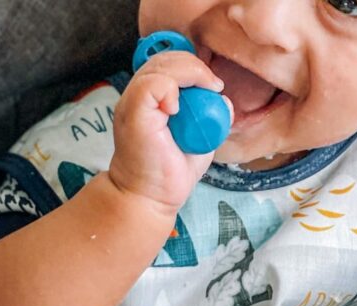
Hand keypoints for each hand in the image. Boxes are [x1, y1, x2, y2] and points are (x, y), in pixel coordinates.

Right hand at [108, 50, 230, 211]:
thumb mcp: (200, 139)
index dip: (193, 67)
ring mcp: (133, 103)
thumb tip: (223, 99)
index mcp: (152, 98)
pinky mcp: (133, 114)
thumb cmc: (170, 171)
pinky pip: (151, 85)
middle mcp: (138, 96)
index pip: (169, 63)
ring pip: (159, 67)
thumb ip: (211, 117)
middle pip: (164, 59)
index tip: (214, 87)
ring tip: (204, 93)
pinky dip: (170, 89)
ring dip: (189, 74)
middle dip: (194, 66)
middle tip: (213, 87)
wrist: (151, 197)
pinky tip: (177, 109)